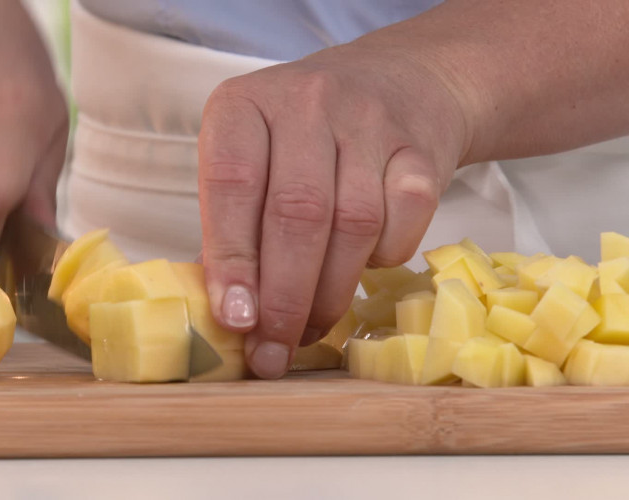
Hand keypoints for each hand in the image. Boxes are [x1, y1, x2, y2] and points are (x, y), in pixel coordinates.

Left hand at [198, 42, 470, 378]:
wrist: (400, 81)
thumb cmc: (304, 137)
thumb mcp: (253, 158)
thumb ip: (234, 222)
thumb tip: (230, 312)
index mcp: (243, 105)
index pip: (231, 185)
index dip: (231, 260)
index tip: (234, 320)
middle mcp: (305, 102)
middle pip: (297, 215)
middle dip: (283, 299)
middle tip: (272, 353)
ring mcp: (369, 121)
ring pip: (352, 226)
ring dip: (329, 295)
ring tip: (308, 330)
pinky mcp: (421, 149)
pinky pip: (403, 224)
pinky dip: (381, 260)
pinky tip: (361, 268)